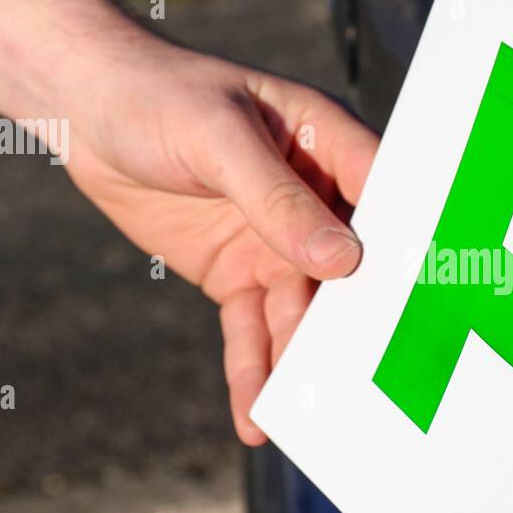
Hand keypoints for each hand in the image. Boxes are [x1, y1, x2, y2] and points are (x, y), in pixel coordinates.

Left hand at [64, 43, 376, 446]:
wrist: (86, 111)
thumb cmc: (159, 95)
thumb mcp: (219, 138)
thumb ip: (278, 199)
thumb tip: (342, 260)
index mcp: (327, 145)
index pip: (383, 199)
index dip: (406, 246)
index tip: (426, 302)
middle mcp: (315, 199)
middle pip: (348, 271)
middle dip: (356, 324)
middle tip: (371, 383)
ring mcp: (276, 242)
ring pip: (300, 313)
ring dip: (300, 363)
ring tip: (304, 417)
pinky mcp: (236, 275)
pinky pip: (251, 330)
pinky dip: (253, 372)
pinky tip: (255, 416)